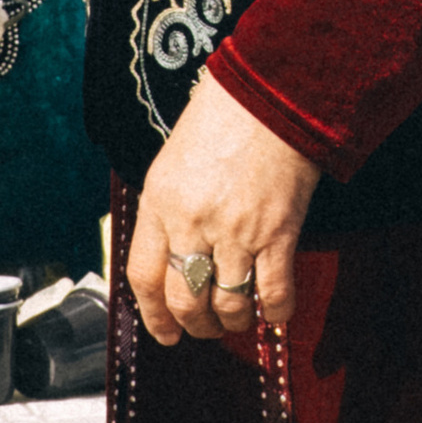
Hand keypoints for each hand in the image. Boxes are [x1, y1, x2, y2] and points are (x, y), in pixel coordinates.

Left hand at [127, 69, 321, 347]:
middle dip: (195, 325)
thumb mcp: (175, 160)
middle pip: (184, 299)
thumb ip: (169, 208)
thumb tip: (176, 256)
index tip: (165, 332)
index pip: (144, 276)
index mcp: (160, 201)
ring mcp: (235, 230)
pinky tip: (277, 315)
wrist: (272, 90)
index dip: (153, 316)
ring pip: (226, 304)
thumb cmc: (224, 115)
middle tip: (206, 329)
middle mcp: (192, 221)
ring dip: (233, 321)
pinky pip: (272, 291)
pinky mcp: (277, 231)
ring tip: (240, 319)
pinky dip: (275, 311)